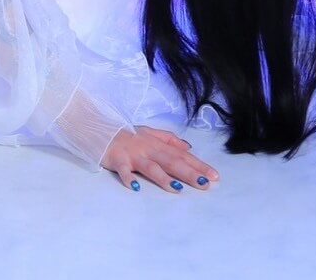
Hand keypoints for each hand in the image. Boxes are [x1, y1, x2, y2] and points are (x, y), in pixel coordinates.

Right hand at [102, 125, 221, 193]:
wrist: (101, 126)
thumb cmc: (127, 134)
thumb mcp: (150, 132)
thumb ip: (169, 139)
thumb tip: (189, 147)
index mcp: (157, 143)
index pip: (181, 155)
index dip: (198, 164)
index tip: (214, 176)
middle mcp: (148, 148)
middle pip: (171, 161)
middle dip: (189, 172)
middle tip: (206, 184)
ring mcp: (133, 154)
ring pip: (151, 166)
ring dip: (164, 178)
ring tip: (178, 188)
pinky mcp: (118, 159)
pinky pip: (123, 170)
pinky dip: (128, 177)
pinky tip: (135, 187)